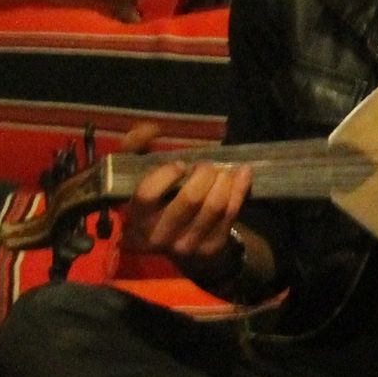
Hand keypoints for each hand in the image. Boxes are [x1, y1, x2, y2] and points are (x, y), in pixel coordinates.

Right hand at [117, 121, 249, 270]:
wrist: (179, 244)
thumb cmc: (158, 201)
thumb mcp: (140, 175)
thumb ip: (137, 148)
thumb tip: (148, 128)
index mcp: (135, 218)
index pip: (148, 194)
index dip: (166, 174)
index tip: (180, 164)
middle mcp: (158, 237)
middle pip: (190, 199)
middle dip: (204, 174)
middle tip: (206, 166)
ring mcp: (186, 246)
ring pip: (214, 206)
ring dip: (224, 180)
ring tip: (223, 170)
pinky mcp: (211, 248)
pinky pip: (231, 213)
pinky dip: (239, 188)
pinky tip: (242, 174)